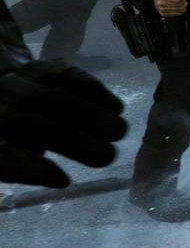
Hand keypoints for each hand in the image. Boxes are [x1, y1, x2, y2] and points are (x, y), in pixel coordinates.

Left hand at [0, 61, 126, 187]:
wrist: (1, 87)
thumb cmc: (8, 135)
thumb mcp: (4, 158)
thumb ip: (22, 167)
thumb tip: (60, 178)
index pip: (4, 156)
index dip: (32, 168)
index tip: (64, 180)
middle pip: (31, 124)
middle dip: (74, 141)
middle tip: (108, 156)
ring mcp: (18, 84)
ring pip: (54, 97)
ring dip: (92, 115)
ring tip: (119, 131)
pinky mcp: (43, 67)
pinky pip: (69, 76)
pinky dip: (95, 92)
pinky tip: (115, 108)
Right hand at [154, 0, 189, 16]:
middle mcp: (160, 2)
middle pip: (177, 4)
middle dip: (183, 2)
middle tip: (184, 0)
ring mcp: (161, 9)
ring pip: (177, 9)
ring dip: (183, 7)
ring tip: (184, 4)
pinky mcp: (163, 14)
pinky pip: (175, 14)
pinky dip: (180, 12)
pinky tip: (181, 9)